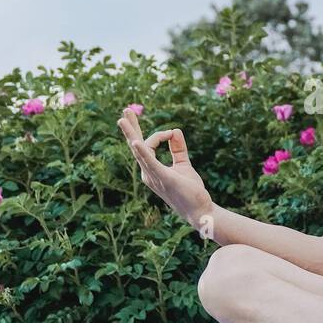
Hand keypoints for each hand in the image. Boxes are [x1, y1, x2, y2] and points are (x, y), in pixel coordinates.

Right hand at [117, 110, 213, 227]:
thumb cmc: (190, 190)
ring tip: (123, 119)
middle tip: (124, 111)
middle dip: (131, 128)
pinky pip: (150, 162)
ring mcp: (153, 176)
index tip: (171, 132)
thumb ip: (178, 148)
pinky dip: (143, 152)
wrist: (200, 210)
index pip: (147, 145)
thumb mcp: (183, 164)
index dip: (159, 135)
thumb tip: (175, 130)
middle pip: (136, 146)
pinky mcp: (163, 178)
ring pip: (139, 151)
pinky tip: (136, 142)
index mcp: (152, 170)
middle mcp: (148, 173)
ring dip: (131, 134)